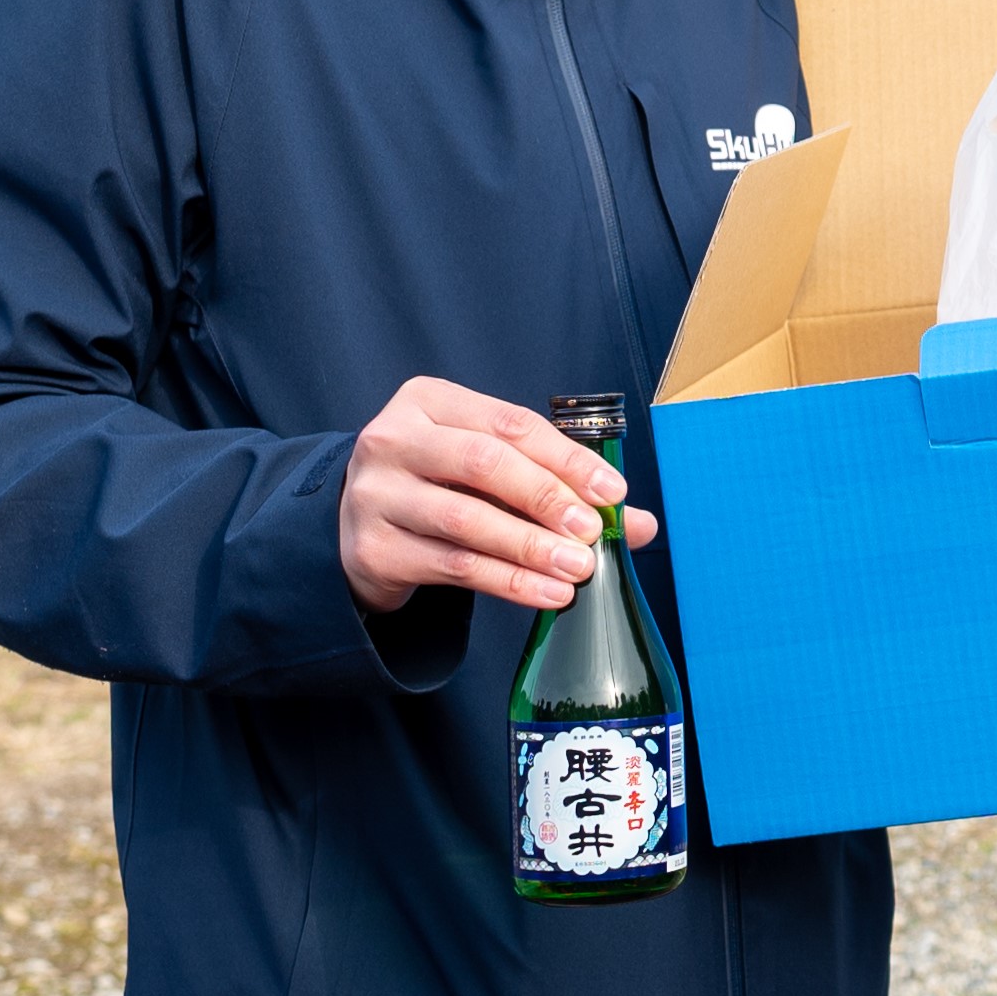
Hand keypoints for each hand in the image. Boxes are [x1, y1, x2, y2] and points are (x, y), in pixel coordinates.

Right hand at [340, 377, 655, 616]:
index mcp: (429, 402)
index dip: (567, 458)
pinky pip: (453, 566)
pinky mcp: (373, 549)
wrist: (358, 526)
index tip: (612, 492)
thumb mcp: (488, 470)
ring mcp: (376, 494)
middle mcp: (393, 440)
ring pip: (466, 520)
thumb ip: (558, 484)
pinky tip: (548, 593)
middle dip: (546, 497)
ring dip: (531, 547)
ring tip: (578, 567)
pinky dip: (509, 582)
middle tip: (591, 531)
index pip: (510, 424)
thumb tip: (638, 523)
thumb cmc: (439, 486)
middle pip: (483, 463)